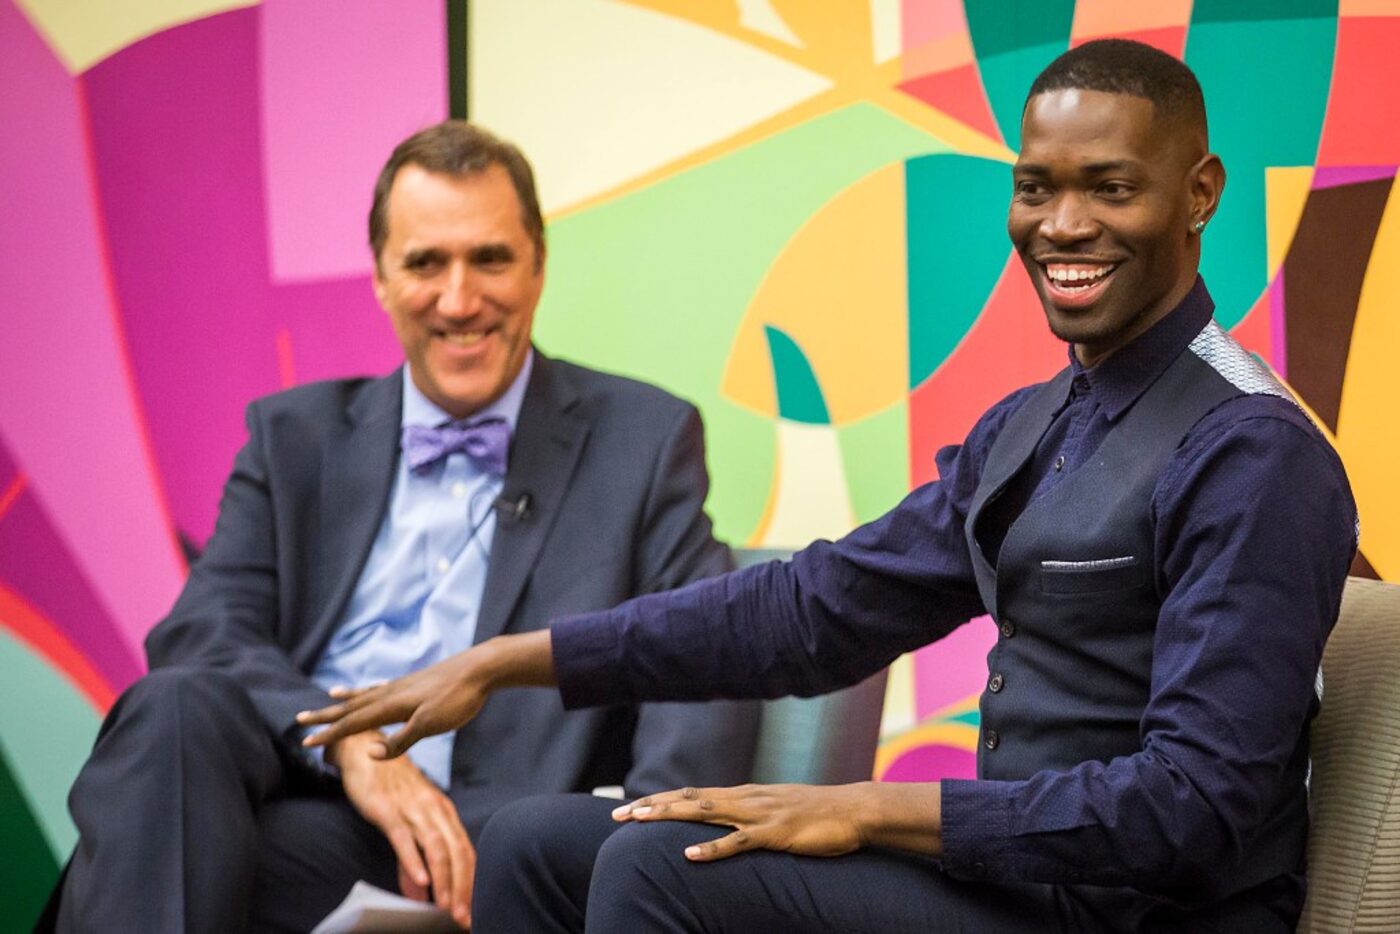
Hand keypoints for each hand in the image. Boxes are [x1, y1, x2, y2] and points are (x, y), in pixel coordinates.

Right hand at [298, 630, 554, 757]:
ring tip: (329, 698)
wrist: (481, 669)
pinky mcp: (415, 683)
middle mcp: (391, 693)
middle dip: (326, 716)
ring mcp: (403, 686)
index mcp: (391, 706)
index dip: (329, 735)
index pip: (352, 723)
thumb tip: (368, 750)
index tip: (305, 742)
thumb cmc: (458, 699)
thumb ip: (400, 740)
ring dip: (345, 702)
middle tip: (299, 719)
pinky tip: (371, 689)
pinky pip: (383, 688)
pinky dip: (370, 690)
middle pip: (351, 707)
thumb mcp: (430, 724)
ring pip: (365, 695)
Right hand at [332, 731, 474, 927]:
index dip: (472, 883)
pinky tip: (420, 881)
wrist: (364, 748)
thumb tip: (419, 892)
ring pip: (436, 848)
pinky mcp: (387, 809)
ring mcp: (412, 808)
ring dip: (444, 881)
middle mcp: (434, 810)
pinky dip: (413, 860)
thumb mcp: (405, 821)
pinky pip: (404, 838)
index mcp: (443, 813)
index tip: (474, 911)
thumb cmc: (388, 786)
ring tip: (447, 908)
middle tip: (465, 920)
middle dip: (463, 889)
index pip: (465, 852)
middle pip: (457, 853)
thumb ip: (411, 858)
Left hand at [611, 781, 942, 861]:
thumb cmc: (817, 815)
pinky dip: (714, 847)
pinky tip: (691, 855)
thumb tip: (725, 824)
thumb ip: (749, 816)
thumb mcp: (775, 812)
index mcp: (744, 795)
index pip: (692, 795)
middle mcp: (746, 799)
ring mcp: (760, 814)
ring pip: (706, 813)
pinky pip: (740, 842)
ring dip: (670, 817)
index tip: (629, 807)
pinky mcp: (776, 833)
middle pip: (689, 800)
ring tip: (640, 822)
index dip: (660, 800)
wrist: (855, 810)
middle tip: (617, 814)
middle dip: (652, 806)